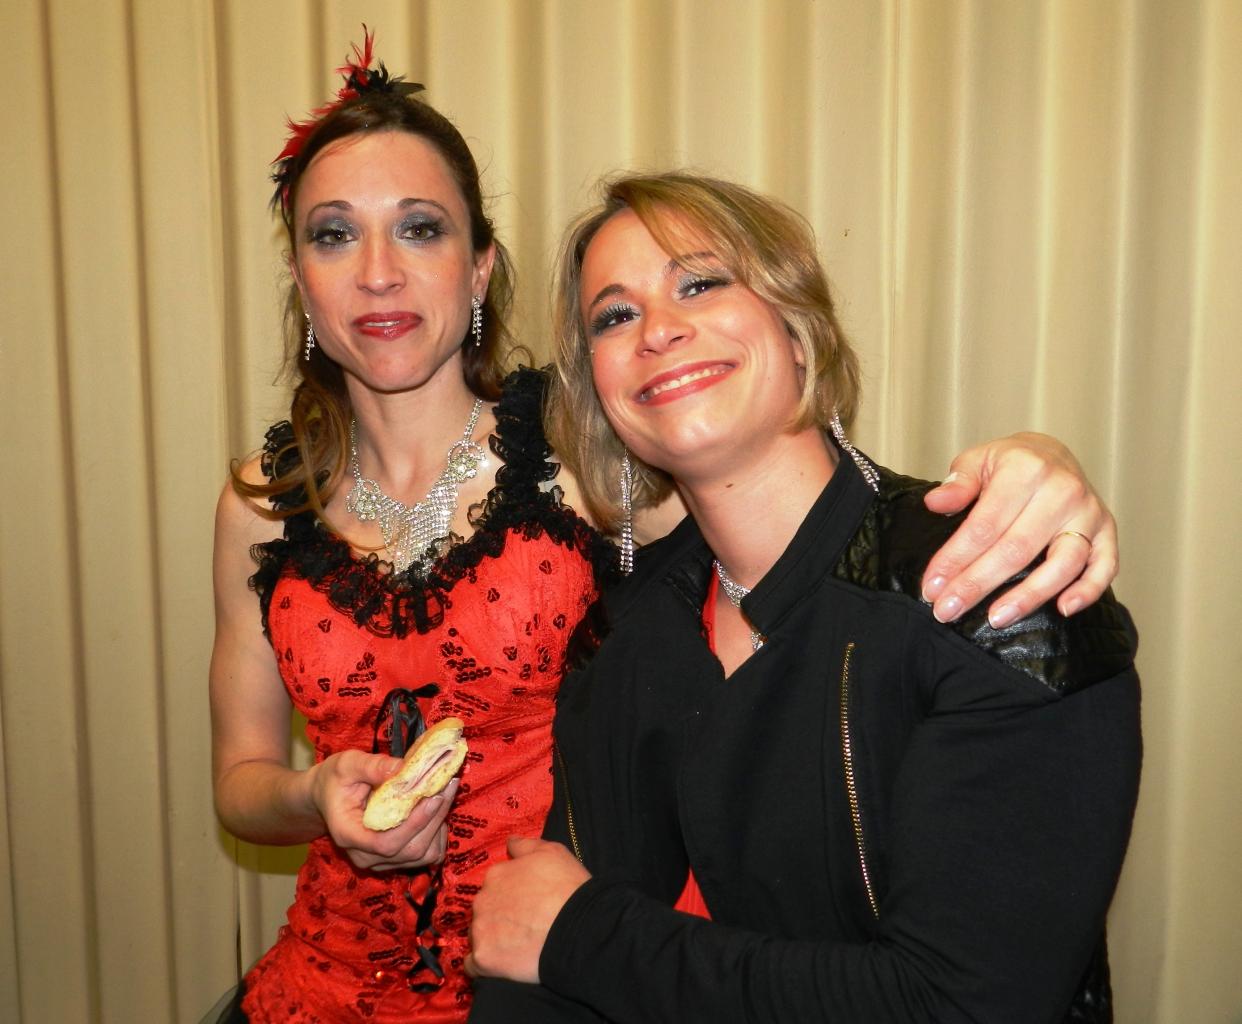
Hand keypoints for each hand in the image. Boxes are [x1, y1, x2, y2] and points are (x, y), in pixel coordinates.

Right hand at [309, 749, 455, 870]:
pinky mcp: (394, 860)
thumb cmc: (336, 779)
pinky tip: (435, 810)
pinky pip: (425, 855)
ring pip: (422, 856)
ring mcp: (379, 862)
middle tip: (449, 784)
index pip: (386, 843)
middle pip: (410, 850)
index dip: (414, 823)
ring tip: (444, 793)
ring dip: (439, 825)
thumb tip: (404, 769)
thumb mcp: (347, 764)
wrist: (326, 797)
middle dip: (435, 817)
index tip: (433, 796)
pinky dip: (437, 834)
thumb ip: (373, 766)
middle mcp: (364, 856)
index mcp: (348, 835)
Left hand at [465, 837, 589, 982]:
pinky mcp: (484, 959)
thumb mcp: (553, 852)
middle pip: (483, 910)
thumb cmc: (567, 887)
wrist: (577, 928)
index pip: (494, 885)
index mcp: (496, 874)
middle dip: (498, 917)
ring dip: (491, 940)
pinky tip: (501, 965)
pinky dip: (484, 966)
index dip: (510, 895)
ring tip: (515, 947)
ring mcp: (480, 930)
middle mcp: (481, 900)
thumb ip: (526, 845)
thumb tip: (509, 842)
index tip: (526, 904)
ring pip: (477, 936)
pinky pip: (473, 965)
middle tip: (523, 926)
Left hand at [920, 433, 1117, 627]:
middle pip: (1016, 550)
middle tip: (947, 610)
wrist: (1052, 454)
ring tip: (995, 619)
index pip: (984, 525)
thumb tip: (936, 503)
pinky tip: (1063, 610)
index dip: (955, 558)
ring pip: (1061, 565)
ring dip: (1027, 597)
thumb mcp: (978, 460)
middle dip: (977, 584)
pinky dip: (1088, 590)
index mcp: (1026, 470)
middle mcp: (1062, 491)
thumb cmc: (1009, 464)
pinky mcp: (1108, 531)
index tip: (931, 586)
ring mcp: (1089, 513)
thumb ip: (958, 483)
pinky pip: (1104, 566)